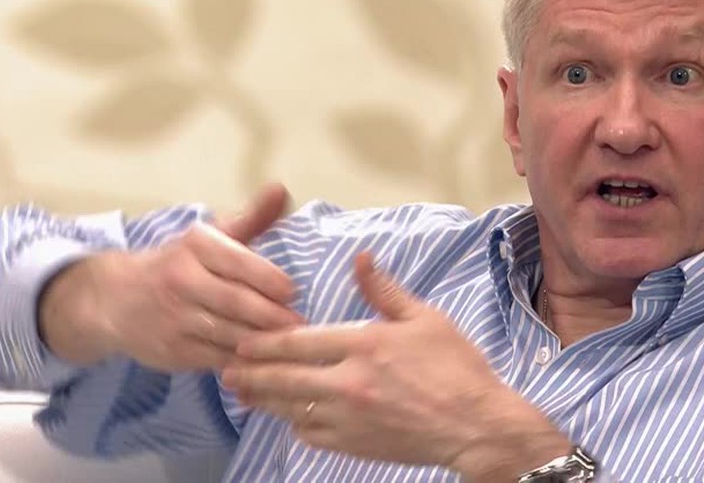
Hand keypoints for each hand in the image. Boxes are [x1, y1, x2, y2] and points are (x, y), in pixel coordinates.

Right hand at [40, 184, 302, 370]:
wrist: (113, 299)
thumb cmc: (178, 264)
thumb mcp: (210, 237)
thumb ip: (252, 218)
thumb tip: (280, 189)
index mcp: (195, 247)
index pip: (238, 261)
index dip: (268, 279)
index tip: (293, 291)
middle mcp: (181, 280)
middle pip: (236, 302)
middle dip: (272, 315)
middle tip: (299, 324)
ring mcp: (174, 318)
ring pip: (229, 333)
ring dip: (262, 341)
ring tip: (290, 344)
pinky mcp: (173, 351)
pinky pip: (216, 359)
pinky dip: (243, 362)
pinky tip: (264, 360)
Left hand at [224, 253, 569, 478]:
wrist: (476, 425)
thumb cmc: (457, 368)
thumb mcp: (426, 318)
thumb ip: (384, 291)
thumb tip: (360, 258)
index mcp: (365, 344)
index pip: (299, 341)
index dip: (265, 342)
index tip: (242, 340)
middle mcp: (348, 382)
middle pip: (284, 377)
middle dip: (251, 373)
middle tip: (227, 370)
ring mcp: (349, 418)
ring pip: (291, 408)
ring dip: (264, 400)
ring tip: (243, 394)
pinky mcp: (355, 444)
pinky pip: (311, 434)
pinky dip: (296, 423)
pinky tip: (289, 417)